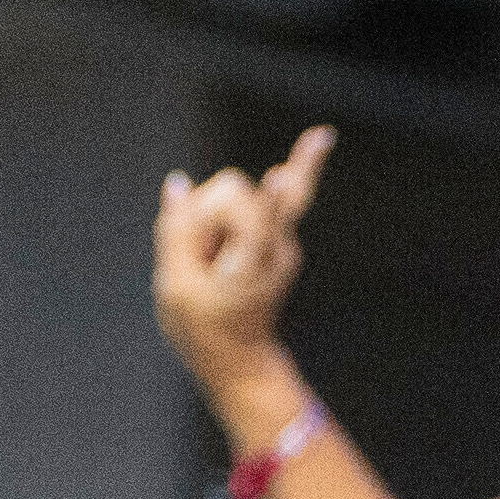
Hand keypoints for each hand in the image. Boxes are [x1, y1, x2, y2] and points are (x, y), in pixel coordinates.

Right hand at [153, 127, 333, 405]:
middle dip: (204, 211)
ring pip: (236, 192)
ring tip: (208, 259)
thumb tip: (178, 182)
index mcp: (251, 263)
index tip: (279, 178)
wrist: (238, 359)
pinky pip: (279, 194)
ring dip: (212, 216)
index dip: (262, 200)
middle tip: (200, 258)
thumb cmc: (203, 328)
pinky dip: (293, 171)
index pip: (254, 219)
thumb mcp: (176, 285)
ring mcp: (281, 238)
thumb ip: (176, 231)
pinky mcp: (274, 233)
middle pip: (231, 190)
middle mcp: (277, 245)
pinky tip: (322, 140)